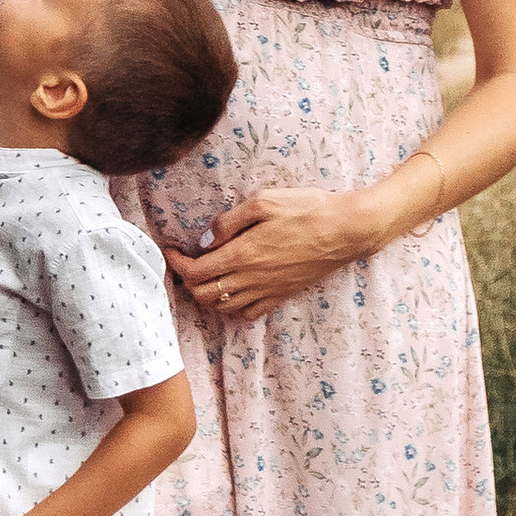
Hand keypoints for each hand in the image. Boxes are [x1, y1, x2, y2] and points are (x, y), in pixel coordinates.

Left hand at [168, 186, 370, 319]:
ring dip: (206, 294)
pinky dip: (232, 307)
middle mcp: (252, 278)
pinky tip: (233, 290)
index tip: (170, 250)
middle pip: (204, 294)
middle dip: (187, 280)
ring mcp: (268, 291)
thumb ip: (229, 221)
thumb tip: (205, 240)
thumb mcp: (264, 202)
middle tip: (185, 261)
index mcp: (243, 254)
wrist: (346, 230)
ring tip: (204, 275)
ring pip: (223, 307)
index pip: (196, 271)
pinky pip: (249, 313)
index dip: (176, 263)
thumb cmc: (307, 209)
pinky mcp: (282, 295)